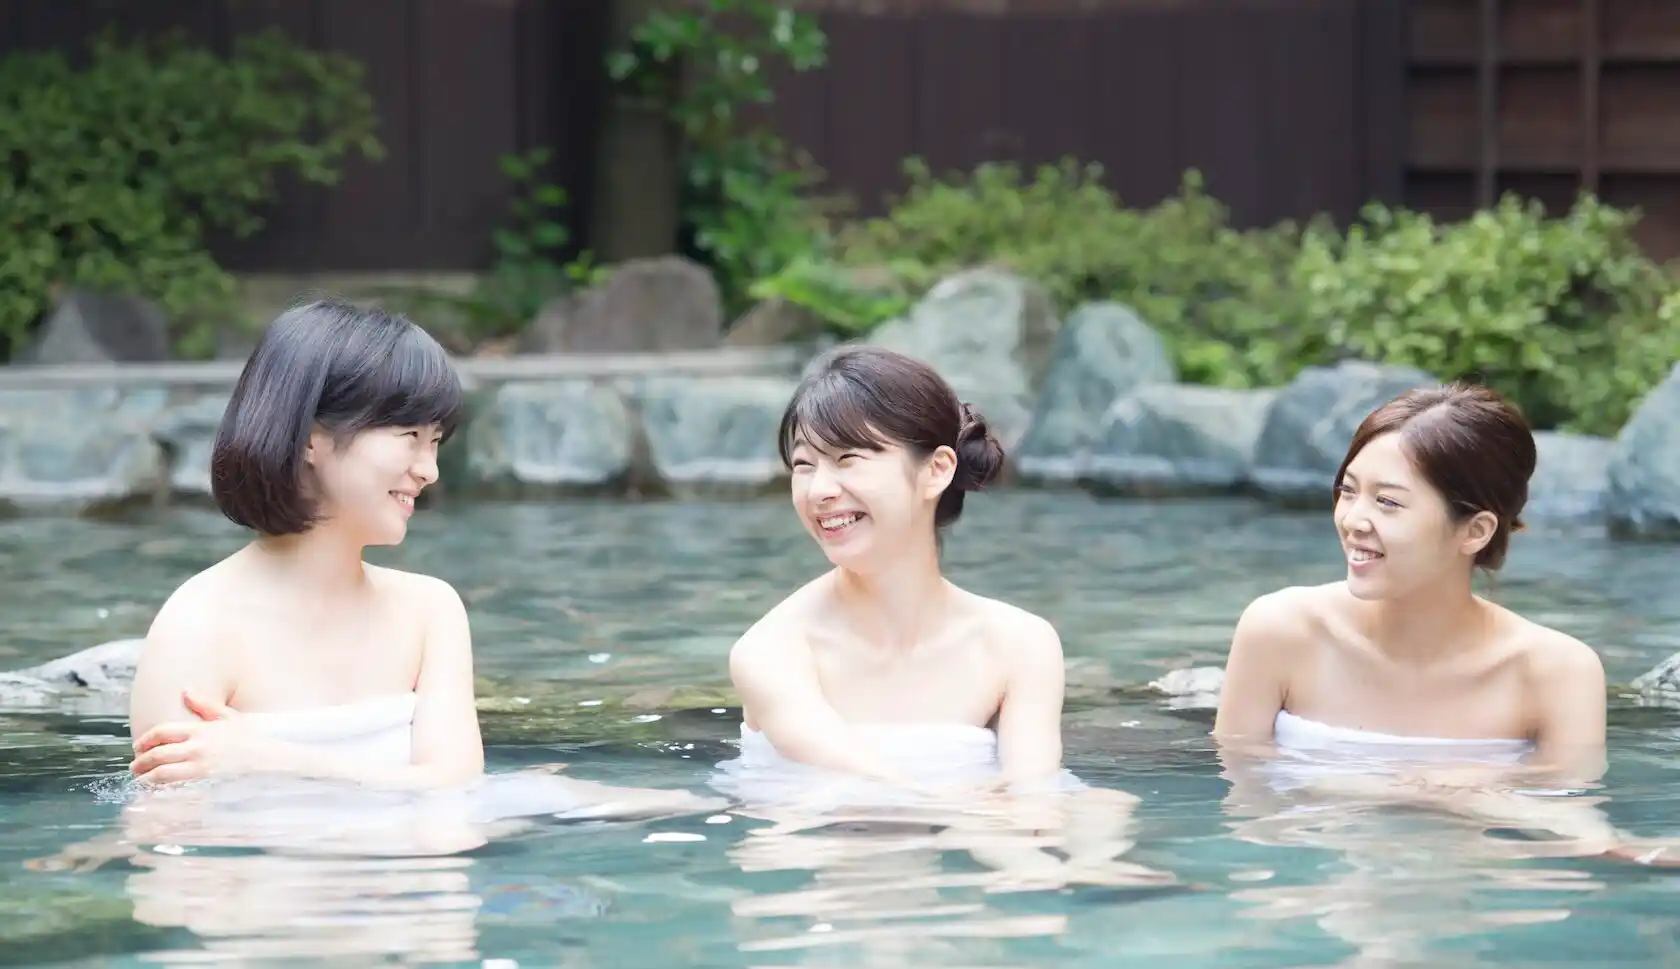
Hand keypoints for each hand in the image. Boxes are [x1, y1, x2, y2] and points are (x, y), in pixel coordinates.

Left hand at [129, 691, 276, 784]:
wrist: (267, 759)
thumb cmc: (248, 738)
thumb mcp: (228, 716)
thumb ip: (204, 704)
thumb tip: (185, 690)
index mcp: (200, 729)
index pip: (162, 732)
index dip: (144, 740)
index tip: (137, 747)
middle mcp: (197, 747)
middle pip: (158, 754)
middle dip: (141, 762)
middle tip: (134, 767)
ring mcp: (200, 766)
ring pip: (162, 773)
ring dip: (146, 778)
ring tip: (141, 780)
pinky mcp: (204, 782)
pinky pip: (175, 786)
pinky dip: (161, 788)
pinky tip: (157, 790)